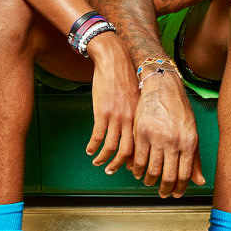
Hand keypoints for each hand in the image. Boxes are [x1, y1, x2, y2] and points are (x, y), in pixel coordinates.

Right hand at [85, 34, 137, 174]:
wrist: (114, 59)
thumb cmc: (126, 77)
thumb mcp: (137, 97)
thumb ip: (136, 114)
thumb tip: (133, 130)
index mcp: (141, 116)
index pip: (141, 145)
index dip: (135, 159)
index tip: (130, 167)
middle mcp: (131, 119)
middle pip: (127, 151)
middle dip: (119, 165)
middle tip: (111, 171)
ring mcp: (116, 117)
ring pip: (110, 147)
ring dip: (103, 159)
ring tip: (97, 162)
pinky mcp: (102, 112)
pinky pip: (97, 137)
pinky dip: (92, 147)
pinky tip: (89, 150)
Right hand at [130, 73, 206, 196]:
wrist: (162, 87)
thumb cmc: (179, 109)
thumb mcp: (191, 131)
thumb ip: (195, 158)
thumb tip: (200, 181)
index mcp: (189, 142)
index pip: (185, 174)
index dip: (180, 188)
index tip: (176, 194)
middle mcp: (174, 141)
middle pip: (168, 176)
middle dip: (165, 189)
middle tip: (162, 193)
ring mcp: (157, 138)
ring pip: (152, 170)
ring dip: (150, 181)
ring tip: (149, 182)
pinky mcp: (141, 133)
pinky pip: (138, 160)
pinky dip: (138, 170)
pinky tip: (138, 171)